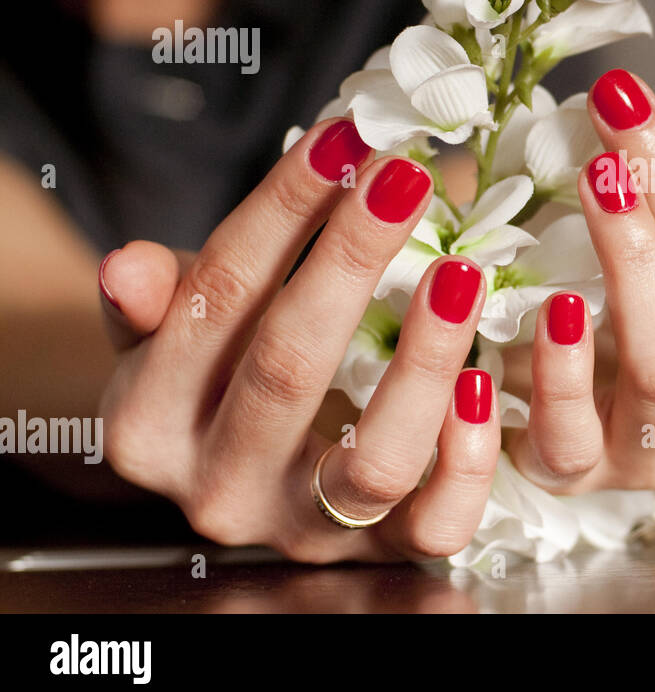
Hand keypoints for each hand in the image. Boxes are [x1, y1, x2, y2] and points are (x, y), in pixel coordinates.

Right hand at [98, 120, 502, 562]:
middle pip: (289, 368)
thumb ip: (160, 300)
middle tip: (404, 178)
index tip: (344, 139)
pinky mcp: (385, 553)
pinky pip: (437, 524)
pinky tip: (487, 381)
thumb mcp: (176, 333)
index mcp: (150, 425)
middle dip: (350, 260)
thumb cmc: (224, 373)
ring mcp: (308, 530)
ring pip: (373, 460)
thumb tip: (130, 267)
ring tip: (462, 272)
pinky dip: (468, 457)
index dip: (281, 211)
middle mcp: (221, 488)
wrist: (250, 470)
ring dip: (425, 358)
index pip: (216, 299)